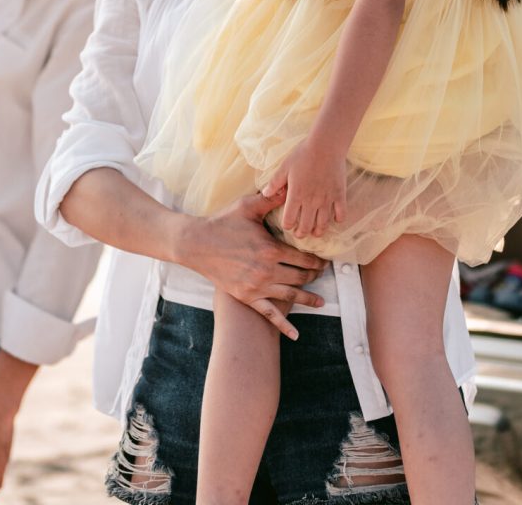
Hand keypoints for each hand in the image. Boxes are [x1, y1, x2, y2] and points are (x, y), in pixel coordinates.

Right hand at [177, 188, 326, 339]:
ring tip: (321, 302)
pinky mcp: (247, 297)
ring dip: (309, 298)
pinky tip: (296, 334)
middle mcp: (267, 270)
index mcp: (271, 248)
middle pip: (301, 277)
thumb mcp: (247, 206)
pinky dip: (284, 326)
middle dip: (315, 276)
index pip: (304, 257)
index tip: (325, 260)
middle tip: (322, 274)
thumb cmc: (222, 223)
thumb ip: (271, 198)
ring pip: (291, 295)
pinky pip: (269, 314)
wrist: (196, 244)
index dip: (317, 260)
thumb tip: (290, 186)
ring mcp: (257, 286)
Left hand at [266, 138, 346, 241]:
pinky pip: (341, 214)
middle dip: (301, 233)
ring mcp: (327, 200)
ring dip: (318, 231)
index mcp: (296, 195)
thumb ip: (275, 183)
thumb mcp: (284, 167)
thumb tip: (265, 193)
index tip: (288, 225)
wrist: (326, 145)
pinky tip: (335, 219)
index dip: (287, 226)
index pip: (289, 220)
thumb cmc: (303, 154)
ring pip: (323, 224)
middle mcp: (311, 201)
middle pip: (306, 227)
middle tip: (300, 233)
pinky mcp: (339, 195)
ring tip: (315, 233)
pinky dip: (338, 219)